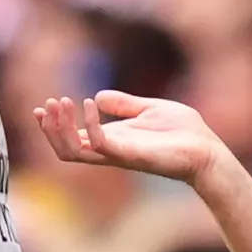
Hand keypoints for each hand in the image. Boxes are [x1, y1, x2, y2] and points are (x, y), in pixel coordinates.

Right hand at [33, 91, 227, 185]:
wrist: (207, 149)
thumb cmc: (184, 132)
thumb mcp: (149, 109)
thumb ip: (124, 104)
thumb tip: (99, 96)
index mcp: (112, 142)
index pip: (74, 139)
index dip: (54, 125)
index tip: (44, 106)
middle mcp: (111, 152)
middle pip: (66, 149)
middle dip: (51, 128)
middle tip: (48, 104)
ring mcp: (119, 155)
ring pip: (75, 152)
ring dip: (61, 129)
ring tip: (60, 103)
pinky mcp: (131, 155)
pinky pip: (100, 144)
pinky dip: (90, 124)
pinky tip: (90, 103)